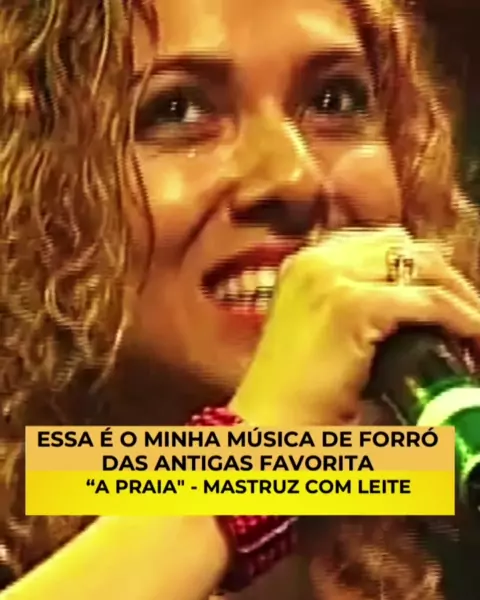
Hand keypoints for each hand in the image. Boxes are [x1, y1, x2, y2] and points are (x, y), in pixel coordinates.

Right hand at [230, 226, 479, 425]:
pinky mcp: (350, 305)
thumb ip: (357, 305)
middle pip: (403, 246)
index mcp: (306, 264)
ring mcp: (330, 278)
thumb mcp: (324, 332)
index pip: (380, 243)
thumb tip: (414, 303)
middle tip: (468, 312)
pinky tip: (473, 337)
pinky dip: (461, 319)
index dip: (418, 267)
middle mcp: (315, 261)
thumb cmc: (298, 390)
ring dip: (458, 296)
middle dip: (442, 276)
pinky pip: (427, 303)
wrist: (269, 425)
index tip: (446, 294)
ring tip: (475, 328)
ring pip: (422, 268)